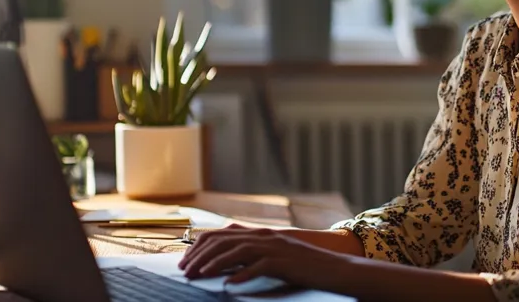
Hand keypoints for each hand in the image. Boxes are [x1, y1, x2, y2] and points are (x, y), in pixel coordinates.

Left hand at [177, 224, 355, 289]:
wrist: (332, 269)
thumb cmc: (302, 267)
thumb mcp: (273, 257)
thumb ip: (252, 256)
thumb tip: (223, 265)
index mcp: (260, 233)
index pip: (221, 233)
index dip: (200, 246)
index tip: (186, 261)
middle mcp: (265, 236)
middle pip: (224, 241)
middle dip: (200, 255)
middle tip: (186, 271)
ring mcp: (274, 247)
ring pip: (236, 251)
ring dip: (214, 264)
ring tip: (200, 276)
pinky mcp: (284, 261)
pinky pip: (258, 266)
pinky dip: (241, 274)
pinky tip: (229, 284)